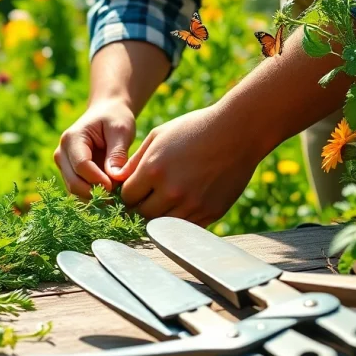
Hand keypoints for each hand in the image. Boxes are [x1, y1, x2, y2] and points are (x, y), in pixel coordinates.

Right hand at [53, 99, 135, 197]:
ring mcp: (63, 165)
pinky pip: (79, 191)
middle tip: (118, 196)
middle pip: (74, 182)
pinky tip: (110, 196)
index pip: (81, 166)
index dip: (98, 180)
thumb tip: (115, 178)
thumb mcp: (121, 130)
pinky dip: (93, 196)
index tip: (117, 187)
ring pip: (75, 190)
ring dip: (95, 197)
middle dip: (96, 193)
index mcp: (72, 139)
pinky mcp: (69, 174)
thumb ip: (117, 153)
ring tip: (116, 195)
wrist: (106, 114)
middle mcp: (62, 153)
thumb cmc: (115, 118)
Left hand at [116, 106, 263, 225]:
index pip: (127, 196)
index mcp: (153, 170)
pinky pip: (186, 227)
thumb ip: (135, 161)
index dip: (129, 193)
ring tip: (165, 202)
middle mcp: (171, 191)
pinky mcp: (210, 213)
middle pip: (142, 214)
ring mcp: (192, 205)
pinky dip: (180, 220)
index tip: (135, 189)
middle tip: (147, 198)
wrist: (238, 132)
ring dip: (160, 216)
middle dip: (142, 206)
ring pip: (163, 225)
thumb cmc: (194, 128)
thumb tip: (118, 181)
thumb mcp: (158, 136)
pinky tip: (183, 205)